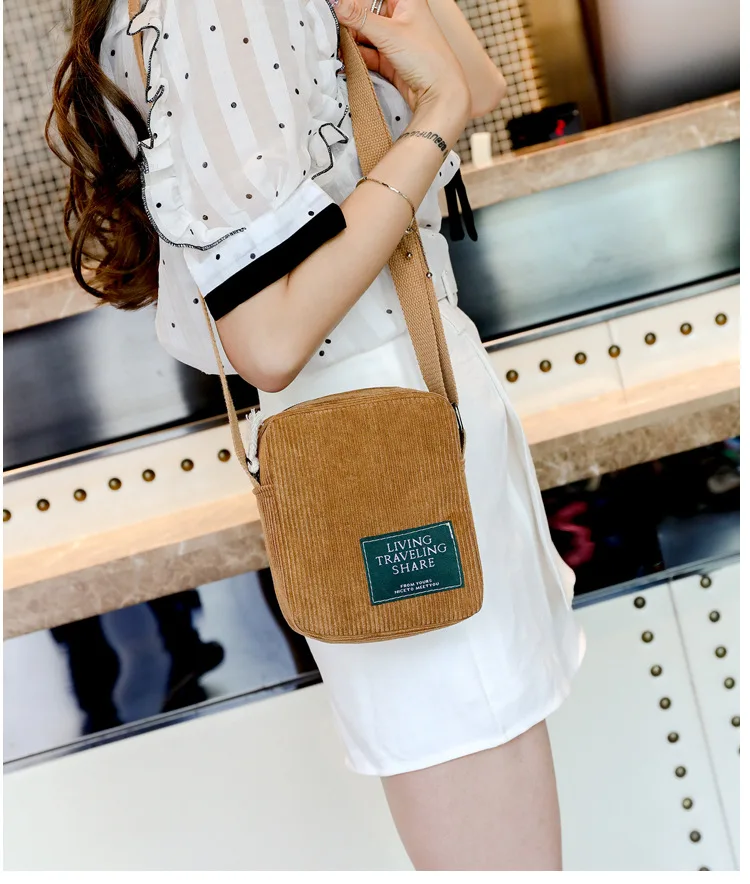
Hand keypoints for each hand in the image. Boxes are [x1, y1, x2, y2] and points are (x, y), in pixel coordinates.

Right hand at [332, 0, 469, 112]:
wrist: (440, 94)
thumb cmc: (426, 58)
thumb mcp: (389, 33)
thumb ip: (359, 18)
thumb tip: (336, 4)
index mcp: (407, 0)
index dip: (355, 2)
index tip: (337, 6)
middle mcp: (402, 16)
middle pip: (368, 12)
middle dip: (350, 20)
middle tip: (331, 25)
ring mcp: (396, 39)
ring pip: (366, 33)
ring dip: (350, 39)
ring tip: (334, 43)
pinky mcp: (391, 59)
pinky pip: (368, 52)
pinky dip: (356, 55)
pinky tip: (344, 57)